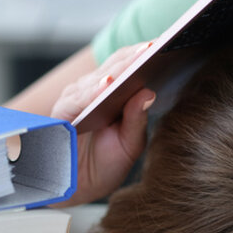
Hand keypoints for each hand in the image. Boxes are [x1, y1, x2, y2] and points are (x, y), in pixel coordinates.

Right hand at [49, 41, 155, 206]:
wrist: (71, 188)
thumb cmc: (102, 165)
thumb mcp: (129, 146)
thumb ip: (137, 120)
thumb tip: (149, 92)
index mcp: (114, 93)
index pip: (132, 66)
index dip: (148, 55)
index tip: (170, 44)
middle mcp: (93, 89)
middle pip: (117, 65)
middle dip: (137, 56)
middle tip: (158, 46)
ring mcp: (76, 97)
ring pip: (100, 76)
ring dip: (119, 68)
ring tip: (139, 58)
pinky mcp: (61, 111)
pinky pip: (79, 99)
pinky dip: (93, 91)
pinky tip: (107, 87)